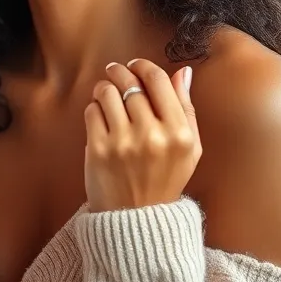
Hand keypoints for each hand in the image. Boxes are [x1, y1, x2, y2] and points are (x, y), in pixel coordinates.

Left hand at [84, 59, 199, 212]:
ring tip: (107, 95)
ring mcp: (124, 142)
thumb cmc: (164, 178)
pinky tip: (101, 117)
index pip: (157, 80)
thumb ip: (186, 109)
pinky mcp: (99, 149)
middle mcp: (153, 135)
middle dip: (119, 72)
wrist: (137, 217)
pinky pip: (91, 110)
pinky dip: (94, 108)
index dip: (142, 66)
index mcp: (180, 133)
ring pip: (107, 92)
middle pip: (129, 82)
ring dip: (105, 88)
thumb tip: (183, 72)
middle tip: (115, 72)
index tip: (134, 65)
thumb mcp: (189, 148)